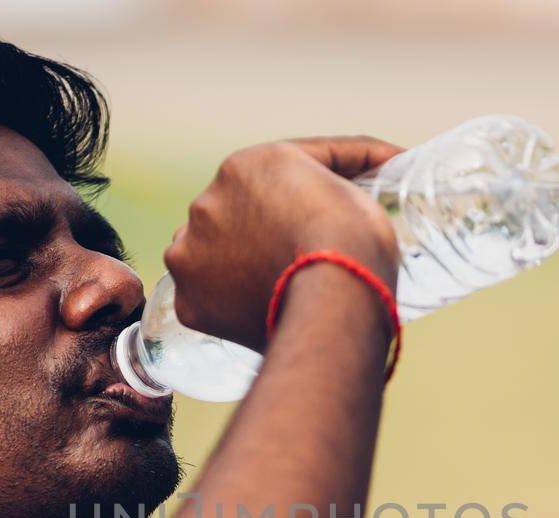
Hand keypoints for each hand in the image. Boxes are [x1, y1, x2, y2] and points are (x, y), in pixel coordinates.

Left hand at [163, 136, 402, 349]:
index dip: (303, 192)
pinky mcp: (188, 302)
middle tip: (295, 254)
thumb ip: (338, 181)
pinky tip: (254, 310)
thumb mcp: (352, 190)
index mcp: (245, 166)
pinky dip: (226, 305)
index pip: (275, 176)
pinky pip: (207, 301)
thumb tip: (371, 168)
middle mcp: (206, 203)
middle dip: (260, 228)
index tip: (322, 209)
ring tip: (271, 285)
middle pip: (235, 214)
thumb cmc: (353, 244)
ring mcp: (190, 253)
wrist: (335, 302)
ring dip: (233, 264)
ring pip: (209, 256)